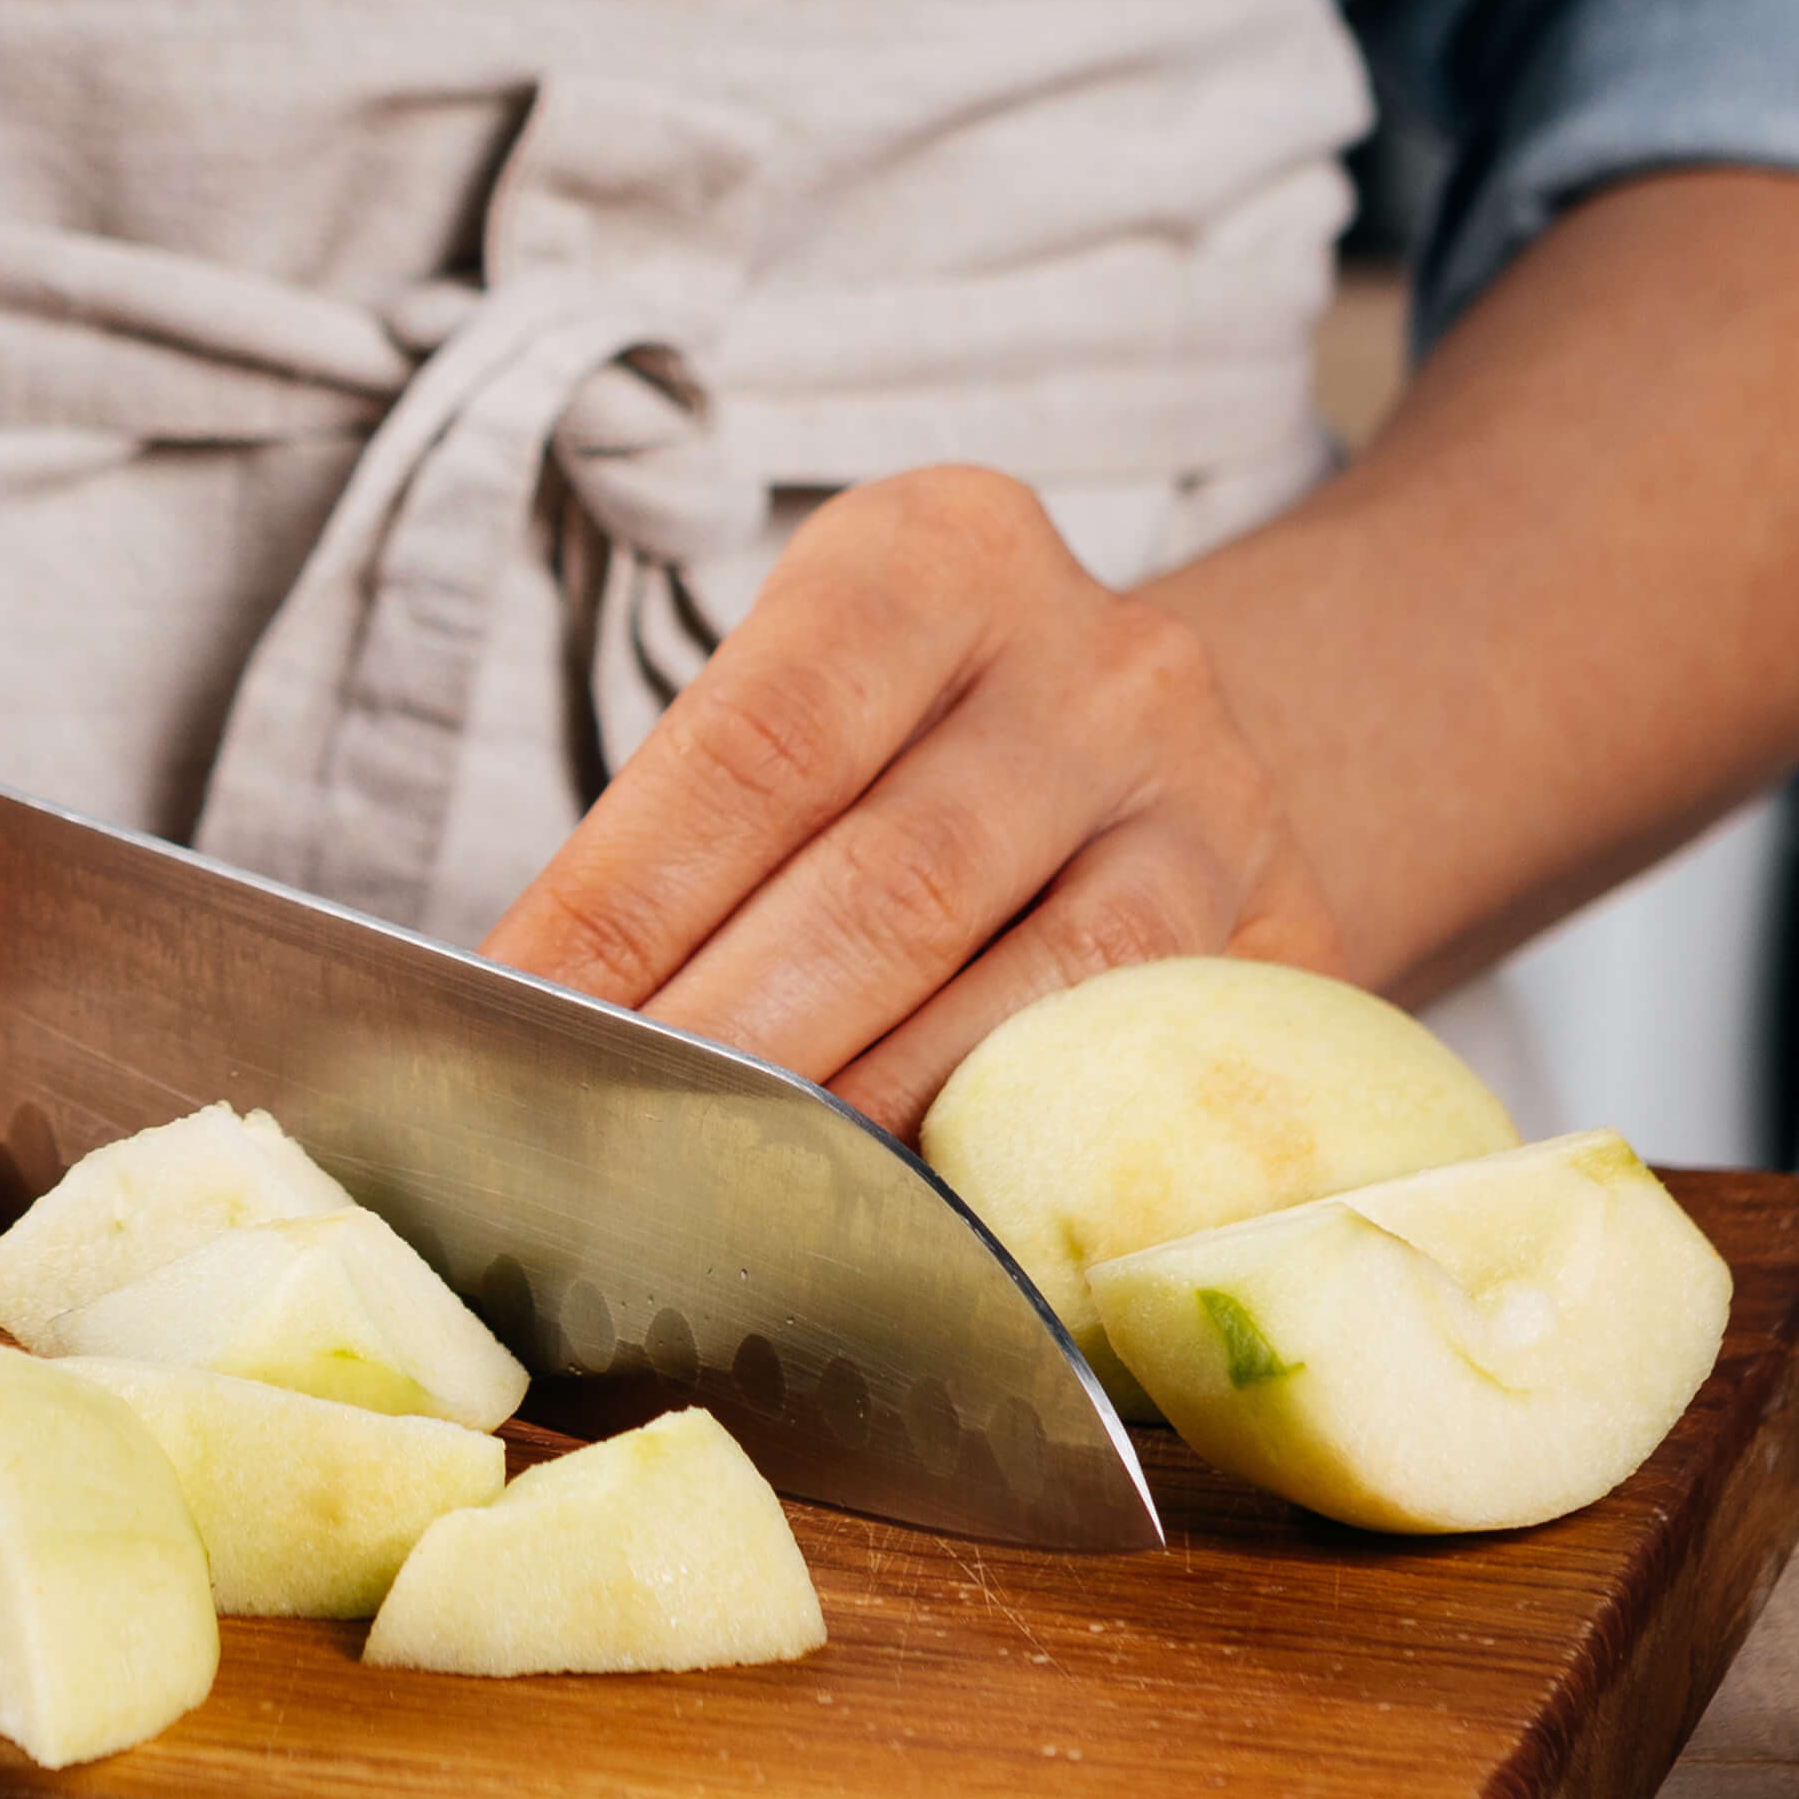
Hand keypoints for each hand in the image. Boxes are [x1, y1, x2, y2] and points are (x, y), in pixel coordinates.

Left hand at [475, 467, 1340, 1133]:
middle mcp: (1101, 665)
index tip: (508, 1030)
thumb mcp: (803, 709)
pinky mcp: (1290, 954)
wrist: (1149, 751)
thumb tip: (516, 1027)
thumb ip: (688, 838)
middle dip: (724, 1045)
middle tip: (596, 1157)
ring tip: (720, 1212)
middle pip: (885, 886)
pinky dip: (1002, 1176)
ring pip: (1030, 1004)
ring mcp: (1215, 810)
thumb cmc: (905, 746)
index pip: (755, 745)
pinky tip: (896, 1243)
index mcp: (939, 555)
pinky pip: (1136, 1094)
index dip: (623, 906)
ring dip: (860, 1132)